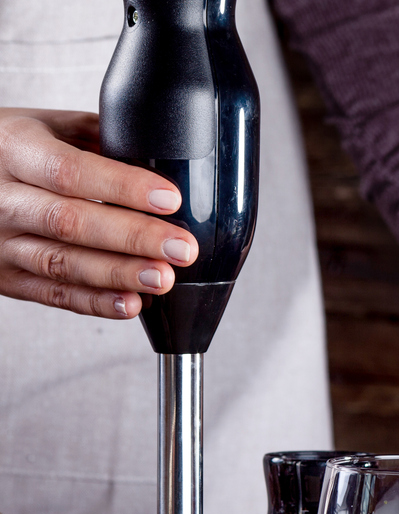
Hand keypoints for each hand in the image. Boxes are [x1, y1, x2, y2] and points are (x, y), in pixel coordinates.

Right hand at [0, 109, 197, 317]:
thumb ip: (96, 137)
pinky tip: (132, 302)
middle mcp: (2, 198)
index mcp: (15, 149)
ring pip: (62, 262)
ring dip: (119, 274)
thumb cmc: (15, 150)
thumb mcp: (47, 126)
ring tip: (163, 278)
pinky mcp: (6, 277)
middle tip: (181, 248)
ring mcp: (0, 241)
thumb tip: (158, 154)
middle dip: (134, 237)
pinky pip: (52, 293)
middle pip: (70, 222)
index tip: (170, 199)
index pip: (69, 171)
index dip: (122, 187)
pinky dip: (95, 302)